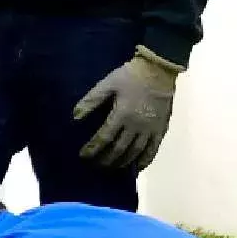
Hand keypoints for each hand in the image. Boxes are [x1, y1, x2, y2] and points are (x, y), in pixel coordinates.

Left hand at [72, 46, 182, 171]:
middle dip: (106, 159)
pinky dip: (145, 161)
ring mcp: (150, 129)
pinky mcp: (161, 129)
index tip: (83, 156)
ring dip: (122, 162)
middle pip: (118, 149)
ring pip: (135, 152)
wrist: (159, 69)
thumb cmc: (131, 76)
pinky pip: (153, 150)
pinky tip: (137, 168)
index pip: (103, 138)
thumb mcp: (108, 83)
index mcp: (121, 115)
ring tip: (113, 167)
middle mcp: (136, 126)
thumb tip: (75, 116)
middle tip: (96, 165)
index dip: (92, 149)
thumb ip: (92, 100)